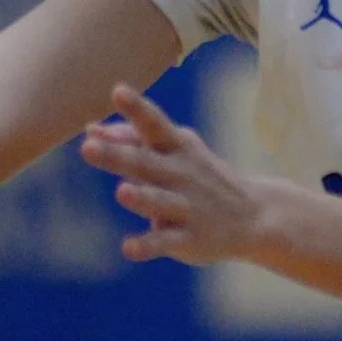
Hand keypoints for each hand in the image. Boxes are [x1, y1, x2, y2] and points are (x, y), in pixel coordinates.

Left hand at [78, 85, 275, 267]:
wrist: (254, 215)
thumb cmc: (200, 175)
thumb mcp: (174, 150)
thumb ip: (132, 138)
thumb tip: (91, 129)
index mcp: (176, 148)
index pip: (154, 124)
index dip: (137, 108)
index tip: (117, 91)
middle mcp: (181, 174)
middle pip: (145, 163)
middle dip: (117, 155)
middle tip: (87, 147)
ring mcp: (187, 206)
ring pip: (160, 201)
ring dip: (142, 197)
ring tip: (122, 191)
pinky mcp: (189, 238)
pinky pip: (165, 242)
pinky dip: (147, 246)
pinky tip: (128, 248)